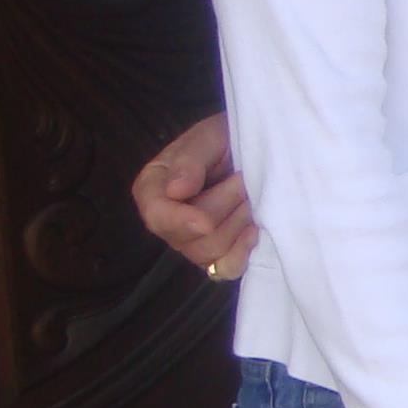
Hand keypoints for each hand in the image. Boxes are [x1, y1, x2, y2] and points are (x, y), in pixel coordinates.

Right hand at [136, 112, 257, 278]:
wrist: (255, 147)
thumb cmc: (224, 139)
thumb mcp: (207, 138)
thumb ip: (190, 161)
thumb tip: (175, 191)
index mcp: (153, 189)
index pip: (157, 217)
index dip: (181, 222)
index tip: (205, 220)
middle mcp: (167, 220)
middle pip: (191, 237)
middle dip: (224, 208)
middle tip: (241, 179)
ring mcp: (192, 240)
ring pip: (211, 252)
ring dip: (238, 222)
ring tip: (248, 195)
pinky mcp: (219, 253)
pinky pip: (227, 268)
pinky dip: (243, 250)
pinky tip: (254, 227)